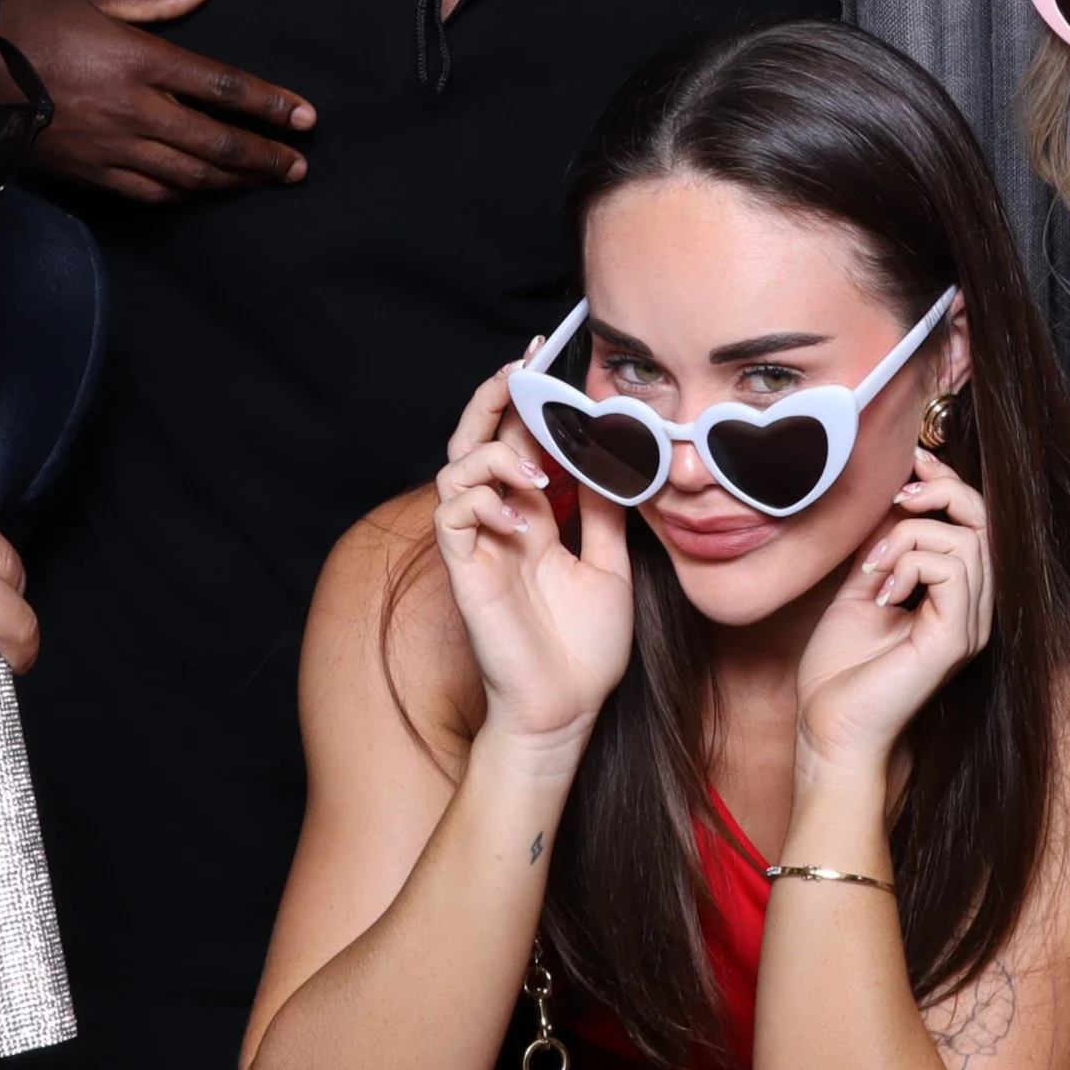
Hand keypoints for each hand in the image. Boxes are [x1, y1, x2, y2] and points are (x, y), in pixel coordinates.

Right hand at [0, 0, 314, 202]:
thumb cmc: (30, 28)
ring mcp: (115, 146)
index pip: (222, 85)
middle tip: (299, 166)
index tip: (305, 116)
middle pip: (217, 141)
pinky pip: (152, 191)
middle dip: (265, 156)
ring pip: (190, 174)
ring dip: (235, 180)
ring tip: (268, 181)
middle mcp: (136, 109)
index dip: (269, 103)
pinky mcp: (94, 172)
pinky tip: (206, 189)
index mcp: (140, 61)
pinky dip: (187, 193)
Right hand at [433, 358, 633, 767]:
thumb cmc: (586, 650)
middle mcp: (501, 522)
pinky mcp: (466, 570)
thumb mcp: (611, 565)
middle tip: (521, 367)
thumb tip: (616, 459)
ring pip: (456, 467)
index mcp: (534, 517)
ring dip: (493, 452)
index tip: (548, 358)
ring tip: (535, 470)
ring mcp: (480, 544)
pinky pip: (453, 514)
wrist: (567, 711)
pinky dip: (483, 500)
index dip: (529, 401)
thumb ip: (604, 513)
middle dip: (495, 398)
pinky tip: (521, 519)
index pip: (521, 443)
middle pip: (477, 439)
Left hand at [794, 451, 993, 780]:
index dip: (948, 482)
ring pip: (966, 540)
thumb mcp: (862, 588)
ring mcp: (970, 627)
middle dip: (942, 491)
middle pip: (984, 522)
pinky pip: (952, 569)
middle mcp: (973, 610)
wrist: (828, 729)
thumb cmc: (840, 670)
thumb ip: (883, 546)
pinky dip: (910, 563)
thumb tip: (893, 497)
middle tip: (899, 494)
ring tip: (873, 569)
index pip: (975, 524)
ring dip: (908, 537)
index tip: (910, 461)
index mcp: (955, 598)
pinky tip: (882, 591)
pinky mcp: (956, 639)